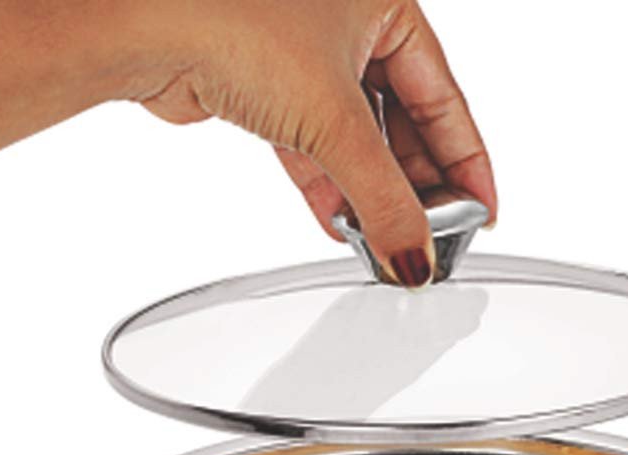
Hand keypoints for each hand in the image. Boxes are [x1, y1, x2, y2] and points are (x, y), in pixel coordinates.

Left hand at [135, 0, 496, 285]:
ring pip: (357, 139)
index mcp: (386, 1)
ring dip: (370, 194)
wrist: (144, 29)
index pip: (446, 98)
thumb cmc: (234, 21)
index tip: (483, 211)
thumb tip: (414, 255)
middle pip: (402, 123)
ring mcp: (306, 57)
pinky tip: (344, 224)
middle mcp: (349, 23)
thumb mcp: (334, 120)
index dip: (468, 162)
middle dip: (415, 187)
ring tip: (388, 241)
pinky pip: (315, 148)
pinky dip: (329, 187)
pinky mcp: (269, 90)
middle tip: (431, 238)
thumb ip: (384, 198)